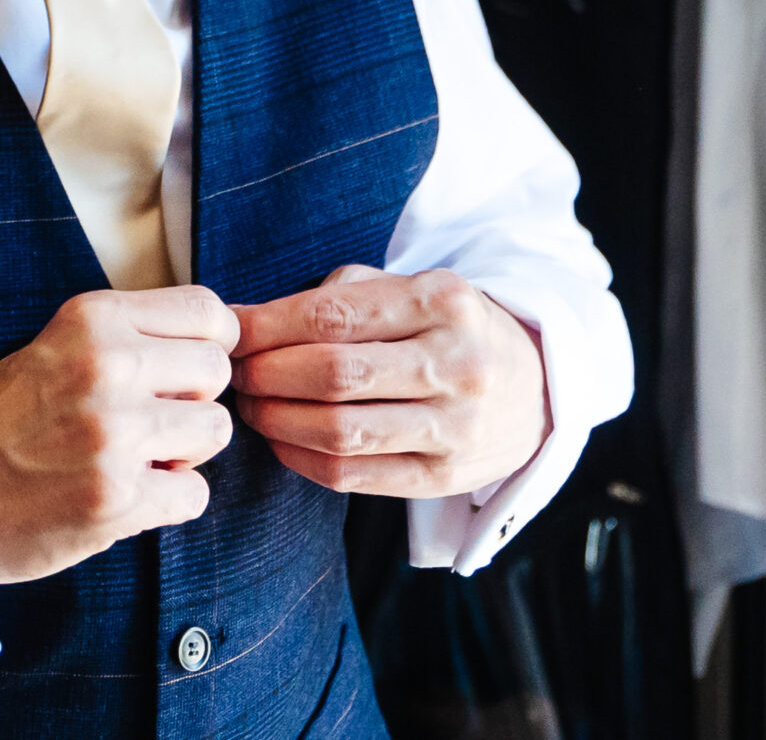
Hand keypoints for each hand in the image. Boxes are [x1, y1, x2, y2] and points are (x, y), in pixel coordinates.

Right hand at [0, 285, 238, 583]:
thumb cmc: (9, 416)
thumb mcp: (61, 344)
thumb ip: (131, 334)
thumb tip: (222, 340)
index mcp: (91, 318)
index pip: (205, 310)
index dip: (213, 342)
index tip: (192, 367)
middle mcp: (105, 366)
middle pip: (218, 371)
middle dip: (196, 399)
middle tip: (156, 419)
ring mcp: (113, 434)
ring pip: (216, 431)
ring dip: (187, 452)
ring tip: (141, 457)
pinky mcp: (117, 498)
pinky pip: (196, 494)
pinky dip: (170, 501)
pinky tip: (130, 495)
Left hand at [229, 265, 547, 497]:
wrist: (535, 387)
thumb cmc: (445, 328)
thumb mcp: (410, 287)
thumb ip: (339, 295)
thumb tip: (248, 320)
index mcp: (444, 302)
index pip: (333, 315)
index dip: (267, 327)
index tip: (230, 331)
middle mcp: (457, 364)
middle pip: (333, 374)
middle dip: (266, 374)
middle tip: (236, 373)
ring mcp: (456, 427)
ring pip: (340, 432)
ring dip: (277, 420)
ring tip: (253, 406)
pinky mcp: (446, 478)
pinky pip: (352, 476)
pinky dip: (300, 459)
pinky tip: (281, 440)